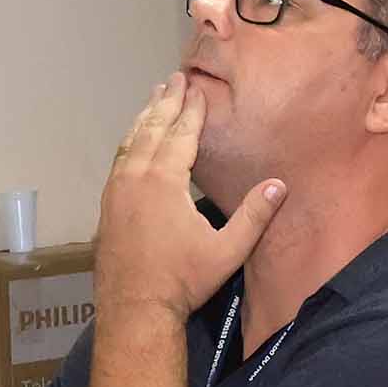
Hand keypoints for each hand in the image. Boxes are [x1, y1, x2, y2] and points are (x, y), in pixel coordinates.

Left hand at [97, 74, 282, 324]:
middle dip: (165, 102)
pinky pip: (119, 160)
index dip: (192, 110)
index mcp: (164, 182)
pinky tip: (133, 139)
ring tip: (153, 97)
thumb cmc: (184, 280)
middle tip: (174, 78)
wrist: (134, 308)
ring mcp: (116, 190)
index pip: (181, 134)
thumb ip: (254, 216)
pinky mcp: (107, 205)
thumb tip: (280, 184)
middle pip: (152, 129)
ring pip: (131, 142)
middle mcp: (136, 177)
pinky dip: (129, 141)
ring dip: (145, 117)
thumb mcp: (227, 251)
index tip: (198, 87)